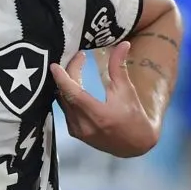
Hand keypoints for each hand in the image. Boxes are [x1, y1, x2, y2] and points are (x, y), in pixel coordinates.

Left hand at [50, 41, 157, 157]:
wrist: (135, 145)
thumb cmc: (133, 116)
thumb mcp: (127, 91)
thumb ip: (119, 67)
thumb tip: (123, 44)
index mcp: (98, 114)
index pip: (73, 94)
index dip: (62, 78)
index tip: (54, 65)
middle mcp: (83, 125)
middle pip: (66, 94)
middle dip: (69, 73)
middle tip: (78, 57)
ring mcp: (77, 131)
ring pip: (63, 102)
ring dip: (66, 84)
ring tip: (74, 67)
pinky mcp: (74, 133)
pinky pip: (64, 110)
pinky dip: (66, 96)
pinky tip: (72, 85)